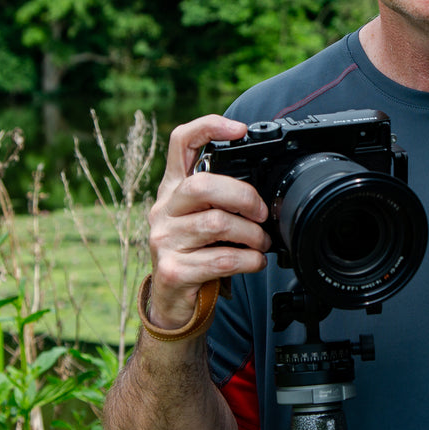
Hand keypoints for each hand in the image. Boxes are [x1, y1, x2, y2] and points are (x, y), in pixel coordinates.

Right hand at [146, 115, 270, 328]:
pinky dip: (249, 261)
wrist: (174, 302)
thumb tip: (265, 190)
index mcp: (173, 189)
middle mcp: (163, 210)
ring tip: (261, 243)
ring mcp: (163, 240)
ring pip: (217, 224)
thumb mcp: (203, 218)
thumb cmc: (196, 253)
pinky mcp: (173, 270)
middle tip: (261, 214)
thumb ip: (222, 198)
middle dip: (244, 197)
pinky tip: (254, 262)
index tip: (238, 129)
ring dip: (252, 235)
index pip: (181, 143)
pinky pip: (221, 259)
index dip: (207, 127)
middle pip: (203, 185)